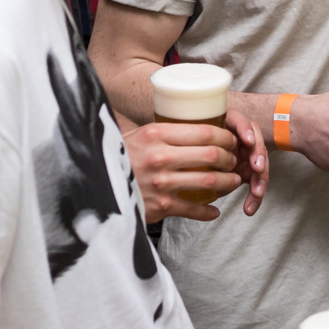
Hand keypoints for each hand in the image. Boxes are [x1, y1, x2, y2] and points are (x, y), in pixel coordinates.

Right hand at [125, 121, 239, 222]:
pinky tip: (214, 211)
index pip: (205, 132)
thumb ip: (163, 130)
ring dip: (227, 182)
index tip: (232, 140)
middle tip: (234, 161)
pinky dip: (209, 212)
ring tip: (232, 182)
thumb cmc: (120, 157)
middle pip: (211, 155)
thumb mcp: (137, 135)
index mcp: (156, 135)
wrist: (94, 186)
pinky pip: (193, 209)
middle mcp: (160, 157)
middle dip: (230, 158)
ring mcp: (161, 183)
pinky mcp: (160, 206)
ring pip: (209, 182)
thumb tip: (190, 117)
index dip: (226, 137)